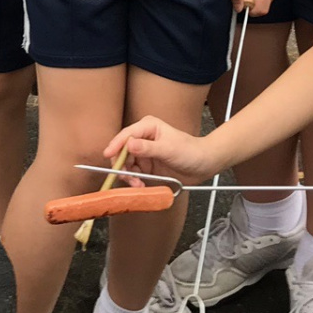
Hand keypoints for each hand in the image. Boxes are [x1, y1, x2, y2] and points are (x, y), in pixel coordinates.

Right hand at [105, 117, 224, 185]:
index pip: (126, 135)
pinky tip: (140, 185)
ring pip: (126, 164)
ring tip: (137, 184)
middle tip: (126, 177)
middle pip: (122, 151)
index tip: (108, 155)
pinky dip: (134, 180)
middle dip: (122, 165)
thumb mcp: (169, 149)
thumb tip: (129, 146)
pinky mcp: (146, 166)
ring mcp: (144, 152)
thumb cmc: (190, 151)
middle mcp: (142, 138)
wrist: (204, 165)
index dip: (115, 145)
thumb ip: (148, 148)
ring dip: (128, 175)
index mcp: (147, 126)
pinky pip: (133, 173)